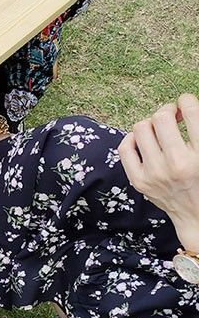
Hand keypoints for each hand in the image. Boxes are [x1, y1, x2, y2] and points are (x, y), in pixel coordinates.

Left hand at [119, 94, 198, 251]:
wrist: (197, 216)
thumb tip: (186, 104)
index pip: (192, 113)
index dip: (186, 100)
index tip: (185, 101)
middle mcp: (177, 164)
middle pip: (161, 118)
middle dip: (168, 110)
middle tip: (173, 114)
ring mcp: (155, 173)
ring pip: (141, 128)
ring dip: (151, 122)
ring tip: (159, 128)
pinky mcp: (138, 181)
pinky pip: (125, 147)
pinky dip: (133, 138)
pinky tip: (143, 139)